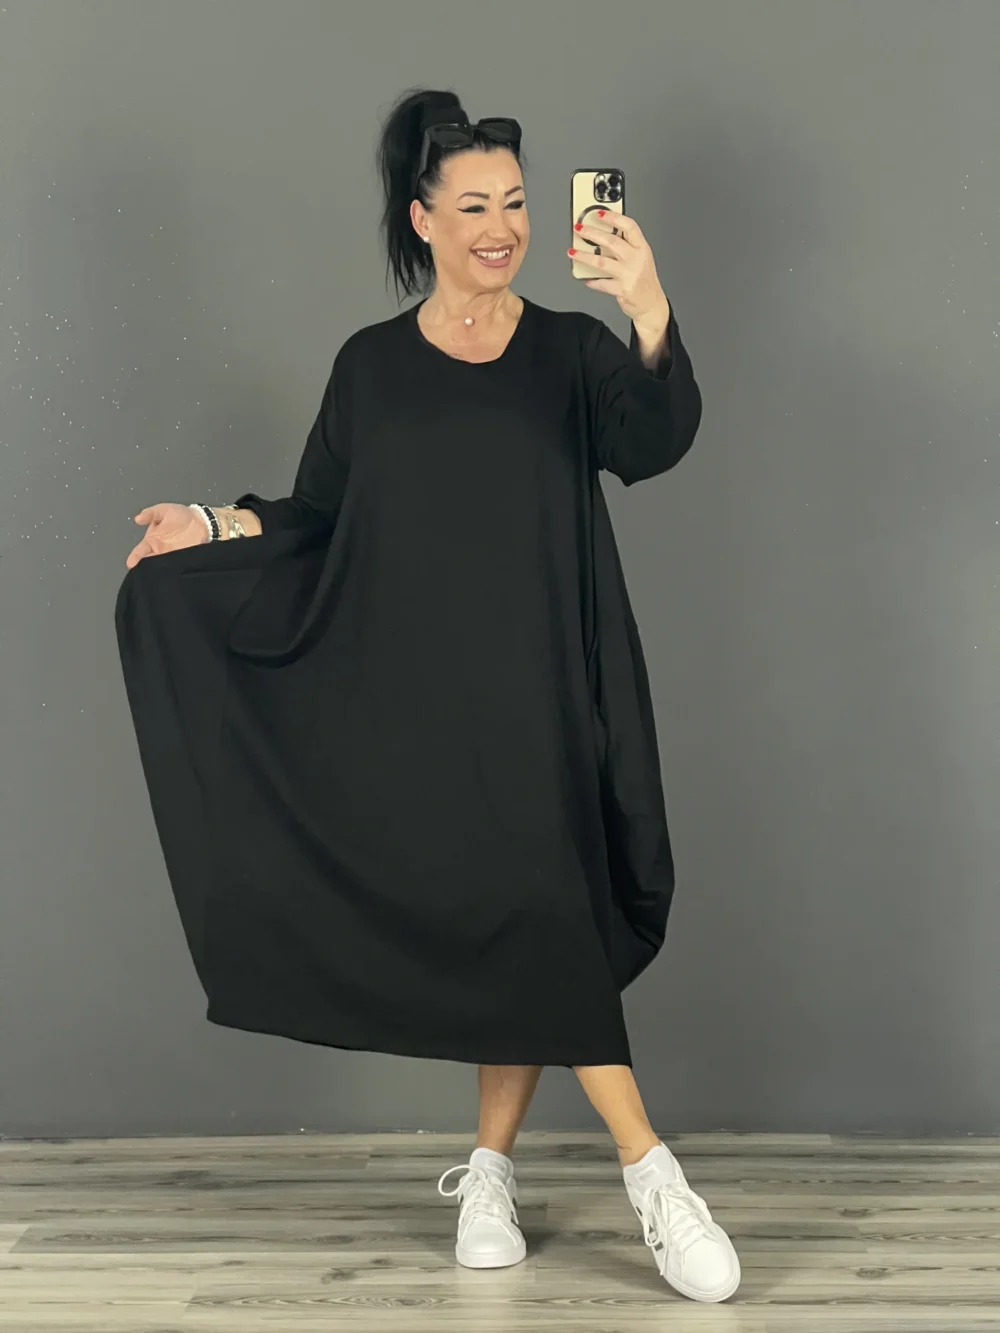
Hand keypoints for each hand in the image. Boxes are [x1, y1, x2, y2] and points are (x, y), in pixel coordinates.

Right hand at [126, 502, 207, 568]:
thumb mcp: (164, 510)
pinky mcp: (183, 562)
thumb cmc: (181, 515)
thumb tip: (138, 519)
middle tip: (143, 572)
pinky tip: (171, 575)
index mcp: (152, 541)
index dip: (135, 557)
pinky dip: (173, 573)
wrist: (202, 522)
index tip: (131, 563)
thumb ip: (150, 514)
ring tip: (155, 575)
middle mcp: (160, 552)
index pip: (140, 552)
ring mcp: (172, 558)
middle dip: (144, 568)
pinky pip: (176, 570)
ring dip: (158, 572)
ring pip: (161, 569)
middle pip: (148, 563)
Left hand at [569, 212, 669, 326]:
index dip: (614, 218)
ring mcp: (629, 275)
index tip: (599, 213)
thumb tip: (602, 233)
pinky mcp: (622, 290)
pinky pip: (602, 284)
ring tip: (573, 252)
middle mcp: (636, 259)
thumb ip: (626, 245)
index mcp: (642, 248)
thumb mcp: (642, 257)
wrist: (652, 304)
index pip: (629, 226)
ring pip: (602, 262)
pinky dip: (592, 281)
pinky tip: (585, 278)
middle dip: (592, 233)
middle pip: (612, 241)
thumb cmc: (644, 280)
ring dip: (584, 256)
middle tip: (579, 228)